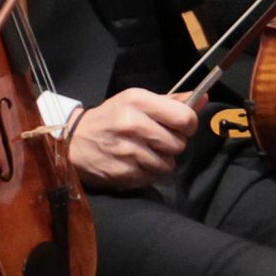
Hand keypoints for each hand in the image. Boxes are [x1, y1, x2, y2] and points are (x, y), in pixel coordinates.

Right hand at [62, 87, 194, 192]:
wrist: (72, 141)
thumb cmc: (110, 118)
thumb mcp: (136, 101)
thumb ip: (171, 102)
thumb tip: (203, 97)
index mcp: (138, 101)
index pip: (184, 118)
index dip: (189, 125)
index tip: (182, 127)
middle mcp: (133, 125)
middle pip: (178, 144)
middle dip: (173, 144)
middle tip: (159, 141)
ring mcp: (127, 151)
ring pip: (168, 164)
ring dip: (162, 161)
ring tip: (146, 153)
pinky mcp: (121, 172)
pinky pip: (151, 177)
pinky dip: (148, 173)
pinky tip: (135, 164)